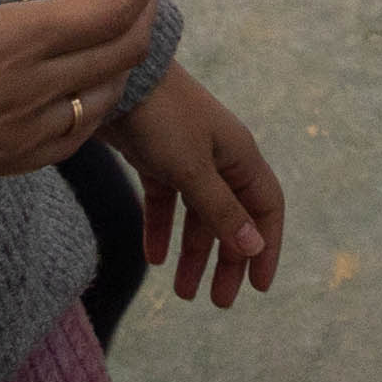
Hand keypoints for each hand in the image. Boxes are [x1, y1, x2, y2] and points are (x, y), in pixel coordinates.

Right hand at [0, 0, 166, 276]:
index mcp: (12, 44)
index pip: (111, 8)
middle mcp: (32, 92)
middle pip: (125, 50)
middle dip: (147, 10)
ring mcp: (24, 137)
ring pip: (108, 95)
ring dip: (126, 57)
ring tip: (116, 25)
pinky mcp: (6, 167)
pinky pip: (77, 136)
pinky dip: (96, 104)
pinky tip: (79, 88)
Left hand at [101, 64, 284, 308]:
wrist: (116, 79)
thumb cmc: (162, 120)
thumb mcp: (193, 170)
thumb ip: (221, 211)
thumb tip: (253, 248)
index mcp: (239, 157)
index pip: (265, 208)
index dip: (266, 247)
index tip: (258, 287)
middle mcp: (218, 158)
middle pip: (232, 217)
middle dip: (227, 260)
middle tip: (218, 302)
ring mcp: (187, 157)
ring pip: (197, 214)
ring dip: (193, 253)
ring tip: (181, 293)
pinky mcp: (156, 158)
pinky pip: (166, 202)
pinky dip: (162, 229)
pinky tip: (153, 258)